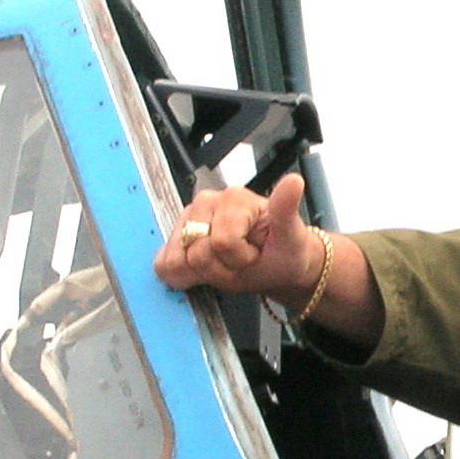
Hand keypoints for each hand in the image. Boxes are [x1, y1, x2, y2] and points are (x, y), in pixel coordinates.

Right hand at [153, 172, 323, 303]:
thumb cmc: (283, 250)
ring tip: (225, 265)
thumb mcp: (291, 234)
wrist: (276, 264)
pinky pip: (165, 262)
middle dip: (220, 269)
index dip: (239, 259)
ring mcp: (188, 219)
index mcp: (233, 198)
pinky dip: (183, 276)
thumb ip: (286, 208)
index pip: (221, 242)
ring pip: (178, 260)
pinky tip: (205, 270)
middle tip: (240, 263)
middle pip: (197, 254)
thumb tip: (294, 182)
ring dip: (203, 273)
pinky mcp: (177, 236)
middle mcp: (206, 203)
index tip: (254, 255)